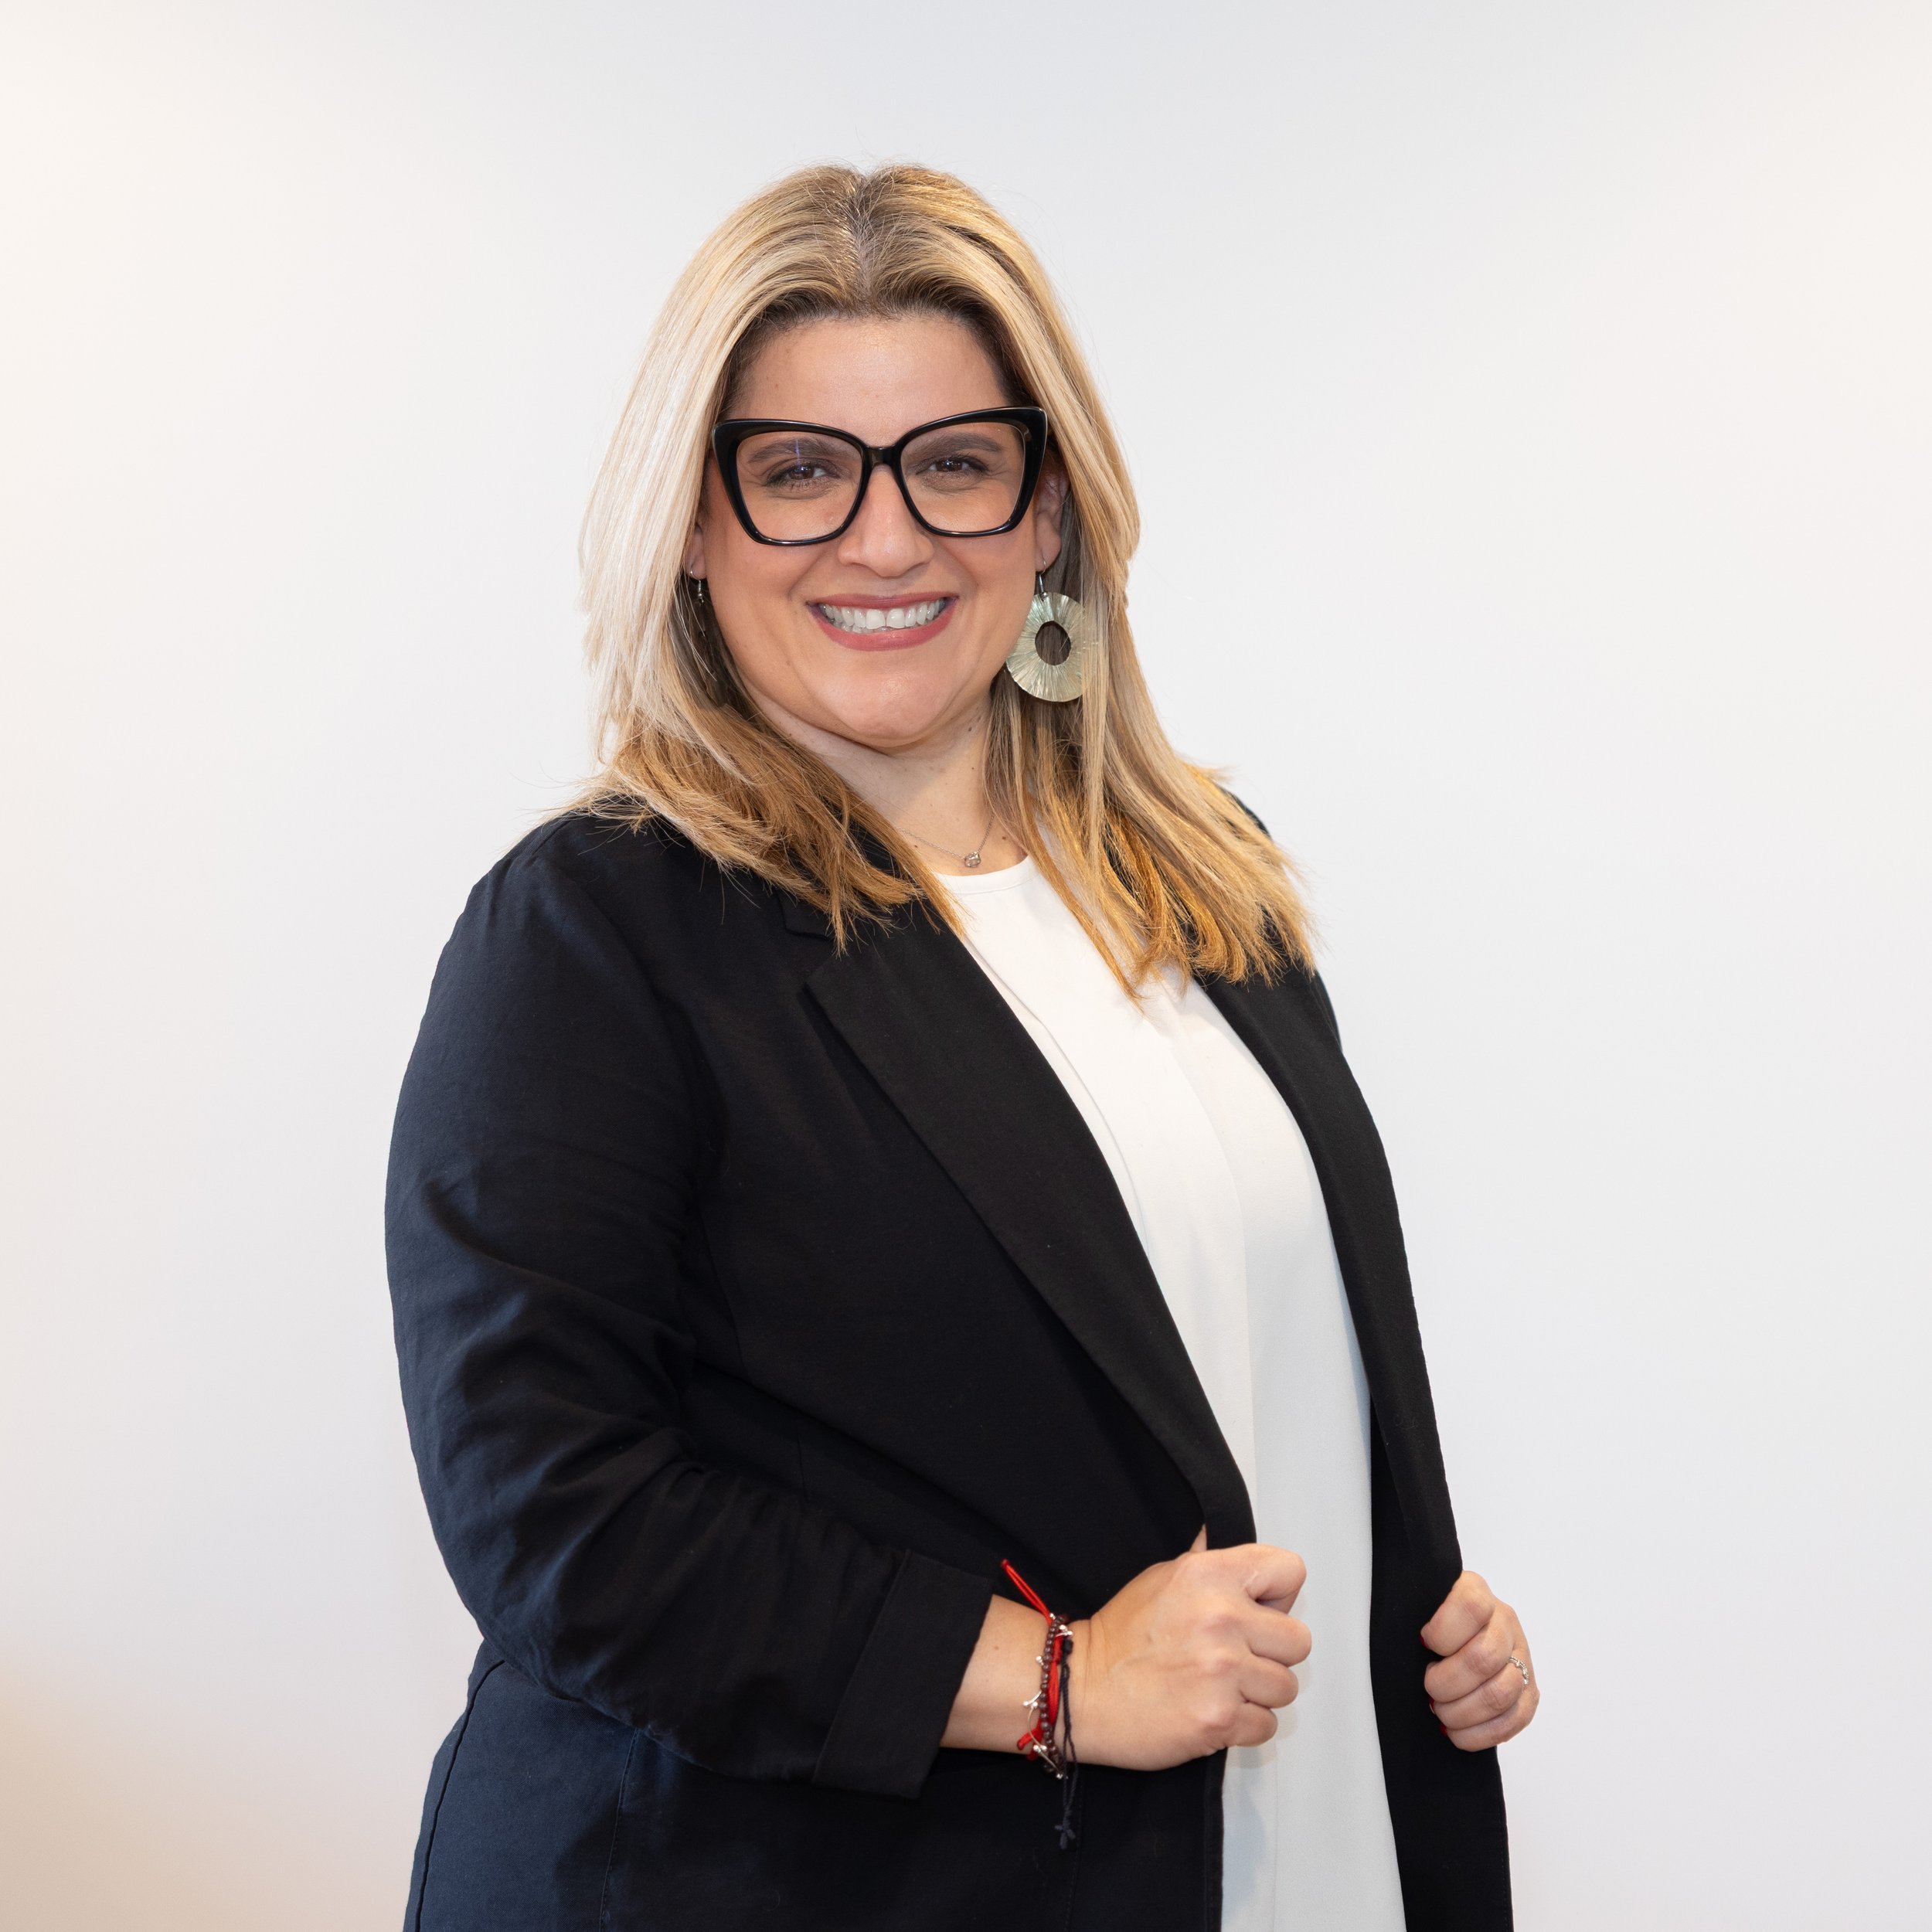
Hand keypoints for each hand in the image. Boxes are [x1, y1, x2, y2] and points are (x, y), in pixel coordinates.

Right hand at [1070, 1527, 1311, 1770]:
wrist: (1080, 1689)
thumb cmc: (1120, 1638)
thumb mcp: (1163, 1577)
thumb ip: (1207, 1563)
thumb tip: (1222, 1539)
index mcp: (1210, 1575)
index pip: (1289, 1572)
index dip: (1278, 1597)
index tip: (1259, 1611)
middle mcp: (1222, 1618)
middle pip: (1298, 1640)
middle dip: (1272, 1653)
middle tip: (1237, 1657)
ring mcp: (1222, 1671)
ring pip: (1285, 1687)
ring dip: (1258, 1693)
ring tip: (1219, 1685)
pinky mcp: (1219, 1719)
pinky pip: (1267, 1726)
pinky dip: (1245, 1725)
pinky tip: (1213, 1710)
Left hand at [1421, 1571, 1537, 1749]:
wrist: (1458, 1635)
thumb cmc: (1430, 1622)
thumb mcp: (1421, 1606)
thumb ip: (1416, 1615)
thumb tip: (1409, 1646)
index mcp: (1476, 1592)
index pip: (1471, 1607)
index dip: (1443, 1632)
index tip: (1423, 1643)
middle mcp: (1505, 1622)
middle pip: (1484, 1658)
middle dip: (1447, 1683)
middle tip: (1429, 1689)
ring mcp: (1521, 1657)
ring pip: (1501, 1693)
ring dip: (1463, 1712)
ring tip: (1442, 1712)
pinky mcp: (1529, 1691)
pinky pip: (1514, 1719)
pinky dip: (1481, 1734)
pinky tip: (1457, 1733)